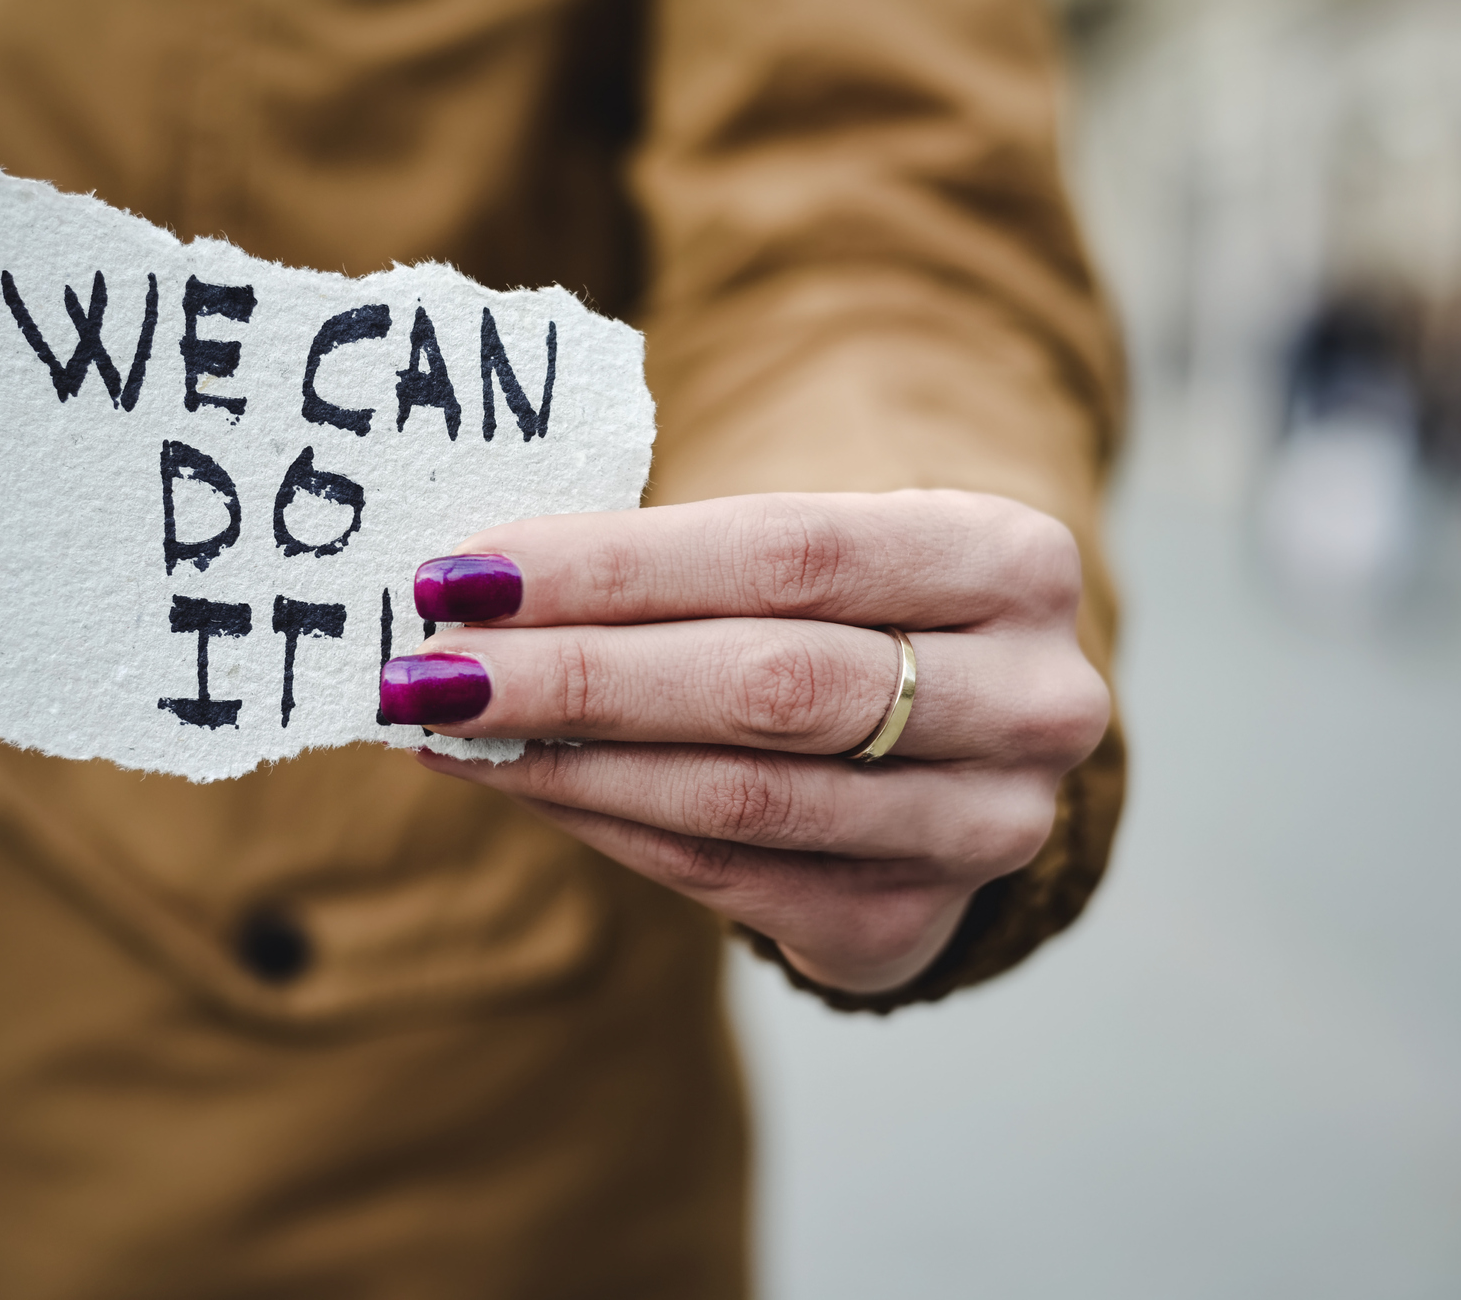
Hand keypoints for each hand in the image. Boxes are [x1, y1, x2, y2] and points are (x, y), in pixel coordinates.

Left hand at [382, 491, 1110, 995]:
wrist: (966, 720)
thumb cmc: (857, 597)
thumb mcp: (824, 538)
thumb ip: (686, 558)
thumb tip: (479, 586)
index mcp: (1013, 564)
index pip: (793, 554)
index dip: (617, 568)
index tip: (469, 571)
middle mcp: (1030, 703)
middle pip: (771, 686)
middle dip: (578, 675)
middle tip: (431, 664)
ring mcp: (983, 829)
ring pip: (741, 799)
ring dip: (568, 763)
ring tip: (447, 723)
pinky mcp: (912, 921)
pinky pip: (725, 879)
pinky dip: (604, 824)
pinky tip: (516, 781)